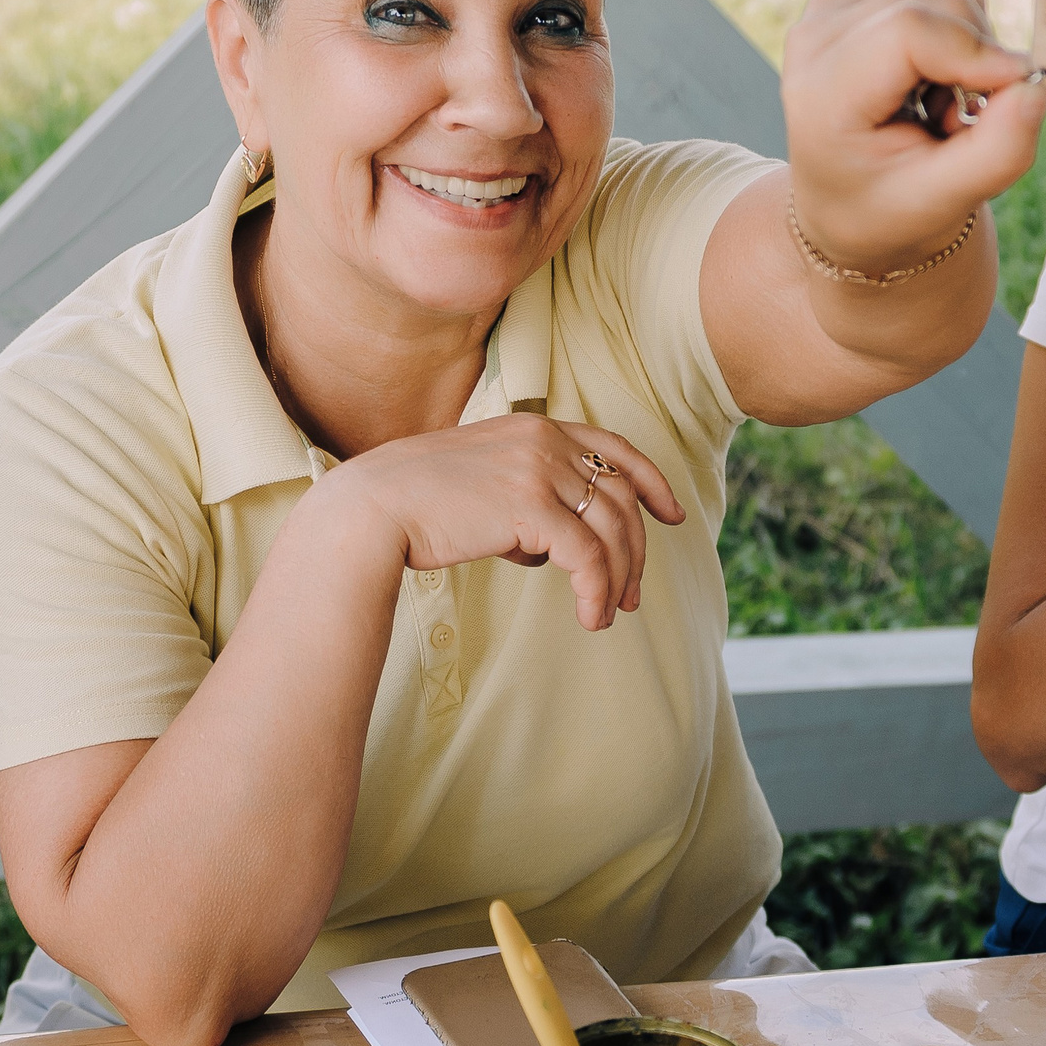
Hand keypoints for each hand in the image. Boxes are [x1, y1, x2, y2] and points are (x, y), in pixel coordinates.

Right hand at [317, 415, 684, 629]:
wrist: (372, 508)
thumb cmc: (416, 505)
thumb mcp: (480, 483)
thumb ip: (521, 496)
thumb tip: (547, 548)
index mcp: (534, 427)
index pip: (613, 447)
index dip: (651, 482)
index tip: (672, 514)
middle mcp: (544, 440)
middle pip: (620, 497)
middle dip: (637, 550)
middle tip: (633, 595)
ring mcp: (539, 469)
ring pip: (611, 529)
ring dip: (618, 578)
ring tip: (607, 614)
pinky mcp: (530, 506)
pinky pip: (587, 556)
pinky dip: (596, 592)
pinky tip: (590, 619)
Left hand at [780, 0, 1045, 275]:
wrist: (845, 199)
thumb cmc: (889, 205)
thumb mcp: (944, 200)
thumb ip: (998, 152)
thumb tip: (1036, 84)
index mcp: (821, 95)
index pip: (907, 29)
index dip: (976, 51)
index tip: (1014, 93)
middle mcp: (816, 37)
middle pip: (936, 2)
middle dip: (980, 57)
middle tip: (963, 119)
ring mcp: (832, 7)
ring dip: (969, 48)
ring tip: (941, 105)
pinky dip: (957, 33)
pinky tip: (931, 79)